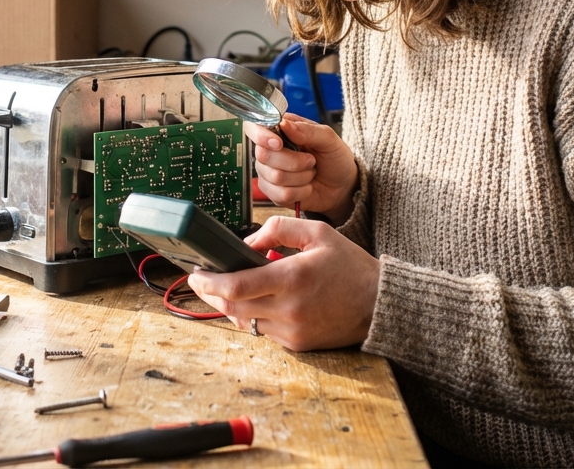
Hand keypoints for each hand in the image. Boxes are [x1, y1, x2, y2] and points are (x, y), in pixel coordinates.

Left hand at [187, 216, 379, 351]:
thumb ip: (279, 229)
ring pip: (245, 321)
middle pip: (232, 307)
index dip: (209, 282)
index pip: (236, 286)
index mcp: (292, 278)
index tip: (195, 273)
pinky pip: (263, 331)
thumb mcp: (318, 233)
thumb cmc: (349, 266)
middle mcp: (288, 309)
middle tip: (200, 280)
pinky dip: (255, 316)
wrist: (379, 305)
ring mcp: (292, 331)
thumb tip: (247, 243)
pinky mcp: (296, 345)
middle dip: (211, 293)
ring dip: (231, 305)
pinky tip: (257, 301)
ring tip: (226, 288)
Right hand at [249, 114, 356, 222]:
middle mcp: (270, 150)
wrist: (343, 186)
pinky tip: (306, 187)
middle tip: (311, 160)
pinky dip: (300, 192)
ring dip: (301, 177)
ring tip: (310, 173)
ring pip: (274, 176)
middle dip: (294, 161)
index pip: (254, 127)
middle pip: (263, 155)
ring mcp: (269, 172)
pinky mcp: (273, 192)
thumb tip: (284, 124)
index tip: (278, 143)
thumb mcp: (328, 139)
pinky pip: (280, 194)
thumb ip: (306, 129)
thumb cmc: (335, 158)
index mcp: (280, 130)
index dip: (261, 136)